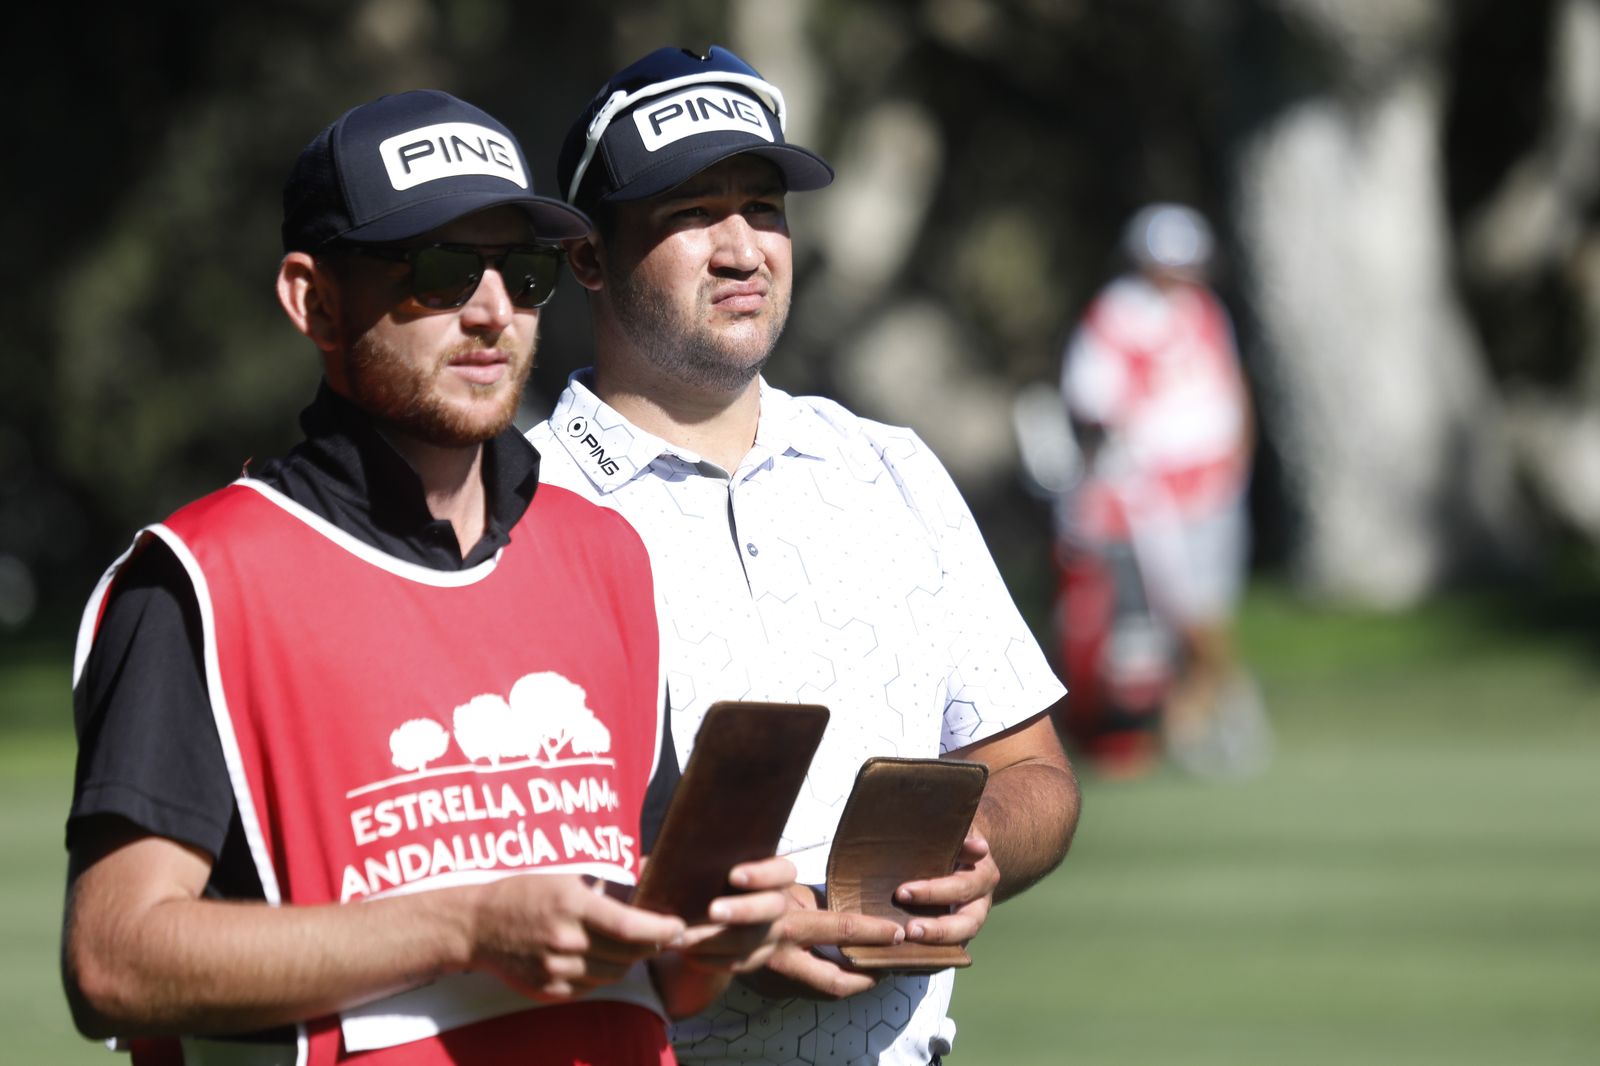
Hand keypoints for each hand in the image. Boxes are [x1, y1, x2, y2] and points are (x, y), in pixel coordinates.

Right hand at [470, 873, 686, 1001]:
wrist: (477, 926)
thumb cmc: (526, 893)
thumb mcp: (566, 875)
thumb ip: (609, 879)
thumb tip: (651, 869)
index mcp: (572, 906)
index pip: (629, 927)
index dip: (661, 930)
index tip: (679, 927)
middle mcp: (566, 941)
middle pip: (627, 955)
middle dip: (650, 945)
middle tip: (661, 934)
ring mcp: (555, 970)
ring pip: (612, 974)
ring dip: (626, 961)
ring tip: (625, 945)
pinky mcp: (548, 992)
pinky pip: (590, 987)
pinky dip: (599, 974)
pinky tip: (593, 957)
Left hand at [671, 856, 794, 974]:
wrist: (703, 906)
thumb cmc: (708, 872)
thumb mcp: (713, 861)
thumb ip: (712, 856)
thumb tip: (684, 848)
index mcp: (775, 873)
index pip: (783, 871)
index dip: (763, 874)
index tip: (733, 876)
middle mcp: (778, 903)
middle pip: (773, 907)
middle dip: (743, 910)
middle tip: (712, 911)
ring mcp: (771, 932)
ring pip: (752, 939)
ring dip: (715, 939)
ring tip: (682, 937)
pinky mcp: (757, 956)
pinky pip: (740, 962)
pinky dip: (711, 959)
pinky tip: (687, 952)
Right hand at [737, 884, 904, 1000]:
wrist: (699, 927)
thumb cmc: (743, 893)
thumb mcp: (776, 884)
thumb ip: (808, 894)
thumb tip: (847, 901)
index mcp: (788, 924)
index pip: (843, 931)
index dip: (874, 933)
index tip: (898, 933)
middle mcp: (782, 957)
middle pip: (838, 982)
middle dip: (871, 977)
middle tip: (892, 964)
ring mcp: (773, 978)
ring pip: (827, 992)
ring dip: (855, 984)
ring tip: (876, 973)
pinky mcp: (769, 989)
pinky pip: (811, 991)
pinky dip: (833, 985)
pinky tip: (848, 974)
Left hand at [892, 832, 998, 947]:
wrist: (965, 851)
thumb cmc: (954, 838)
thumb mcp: (960, 831)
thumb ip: (964, 839)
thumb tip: (979, 848)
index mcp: (982, 876)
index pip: (960, 888)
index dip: (933, 892)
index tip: (902, 892)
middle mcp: (980, 903)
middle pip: (966, 923)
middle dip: (938, 929)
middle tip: (909, 930)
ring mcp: (969, 922)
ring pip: (959, 942)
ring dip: (933, 946)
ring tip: (906, 943)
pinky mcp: (957, 936)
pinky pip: (947, 953)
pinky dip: (929, 958)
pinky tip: (903, 959)